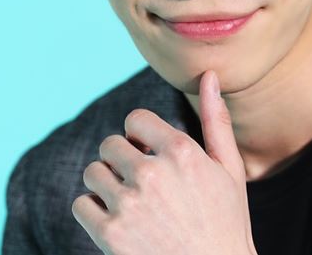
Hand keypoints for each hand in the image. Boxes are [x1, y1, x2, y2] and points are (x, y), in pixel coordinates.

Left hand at [72, 70, 257, 254]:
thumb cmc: (226, 221)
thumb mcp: (230, 168)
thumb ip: (216, 119)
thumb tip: (210, 75)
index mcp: (181, 150)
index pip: (135, 119)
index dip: (140, 135)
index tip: (149, 152)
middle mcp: (152, 172)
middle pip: (110, 144)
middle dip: (122, 158)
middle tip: (141, 180)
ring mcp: (129, 204)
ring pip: (93, 172)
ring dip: (106, 183)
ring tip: (129, 200)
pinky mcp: (110, 236)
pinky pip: (81, 204)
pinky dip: (93, 211)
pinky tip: (119, 221)